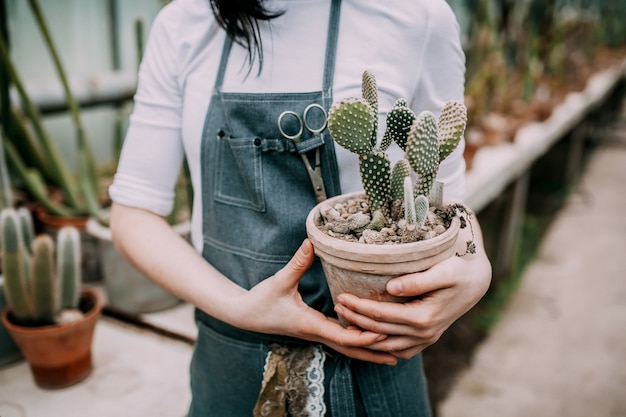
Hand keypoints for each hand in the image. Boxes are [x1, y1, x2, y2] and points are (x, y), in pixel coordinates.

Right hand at [232, 239, 397, 364]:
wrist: (244, 315)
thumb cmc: (261, 300)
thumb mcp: (279, 281)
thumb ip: (296, 263)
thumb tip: (311, 243)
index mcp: (310, 324)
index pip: (342, 337)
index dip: (363, 337)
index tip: (384, 333)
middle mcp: (315, 333)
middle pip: (350, 349)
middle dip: (374, 353)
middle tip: (400, 353)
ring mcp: (315, 334)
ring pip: (346, 348)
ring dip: (368, 350)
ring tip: (393, 351)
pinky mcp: (314, 330)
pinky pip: (340, 340)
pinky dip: (356, 342)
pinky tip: (370, 337)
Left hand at [333, 221, 491, 359]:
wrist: (477, 280)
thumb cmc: (459, 270)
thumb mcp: (443, 270)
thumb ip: (417, 280)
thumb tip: (391, 288)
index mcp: (423, 317)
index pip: (380, 315)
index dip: (358, 306)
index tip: (340, 296)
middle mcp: (424, 333)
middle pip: (379, 330)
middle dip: (354, 319)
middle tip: (336, 305)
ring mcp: (426, 339)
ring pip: (386, 344)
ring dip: (364, 334)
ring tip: (345, 320)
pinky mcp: (427, 338)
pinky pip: (400, 350)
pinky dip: (381, 345)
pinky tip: (368, 335)